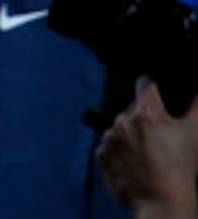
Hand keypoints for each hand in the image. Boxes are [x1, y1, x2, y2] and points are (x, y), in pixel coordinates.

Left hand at [98, 77, 197, 218]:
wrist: (162, 202)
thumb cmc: (180, 168)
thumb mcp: (193, 134)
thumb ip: (196, 106)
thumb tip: (197, 89)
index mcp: (145, 112)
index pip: (146, 85)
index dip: (153, 87)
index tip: (156, 93)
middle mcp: (122, 121)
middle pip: (133, 110)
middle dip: (145, 119)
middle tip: (160, 139)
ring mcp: (109, 139)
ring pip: (120, 129)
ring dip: (131, 136)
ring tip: (149, 155)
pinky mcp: (101, 156)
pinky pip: (109, 147)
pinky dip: (119, 152)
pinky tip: (135, 163)